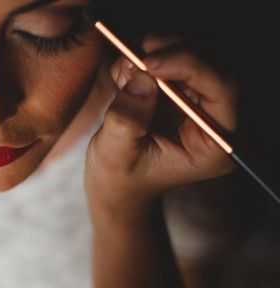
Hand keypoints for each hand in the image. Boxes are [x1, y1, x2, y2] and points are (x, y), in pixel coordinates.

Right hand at [85, 34, 238, 223]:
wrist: (117, 183)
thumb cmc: (120, 178)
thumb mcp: (116, 154)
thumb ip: (128, 119)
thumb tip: (141, 78)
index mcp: (214, 145)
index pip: (221, 90)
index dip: (189, 66)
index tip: (149, 63)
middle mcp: (216, 120)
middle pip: (211, 64)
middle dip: (170, 53)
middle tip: (133, 57)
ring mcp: (201, 102)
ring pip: (193, 54)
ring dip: (155, 52)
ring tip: (123, 74)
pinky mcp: (183, 89)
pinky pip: (173, 56)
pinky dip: (147, 56)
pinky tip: (126, 77)